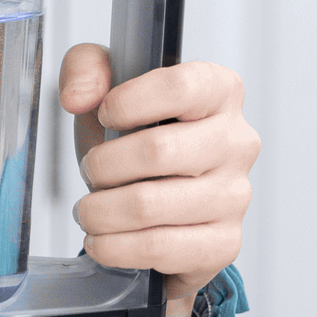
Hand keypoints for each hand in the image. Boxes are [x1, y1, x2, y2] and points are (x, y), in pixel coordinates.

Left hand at [60, 45, 259, 316]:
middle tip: (91, 173)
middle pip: (157, 151)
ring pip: (149, 205)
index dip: (129, 102)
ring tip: (90, 210)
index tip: (105, 115)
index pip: (180, 86)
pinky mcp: (223, 242)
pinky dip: (115, 247)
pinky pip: (158, 248)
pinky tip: (104, 239)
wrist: (148, 202)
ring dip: (99, 211)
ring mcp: (236, 196)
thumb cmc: (133, 139)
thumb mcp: (104, 90)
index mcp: (218, 92)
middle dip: (102, 166)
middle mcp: (237, 142)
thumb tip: (78, 97)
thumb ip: (85, 68)